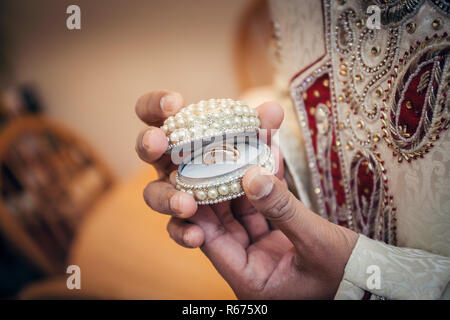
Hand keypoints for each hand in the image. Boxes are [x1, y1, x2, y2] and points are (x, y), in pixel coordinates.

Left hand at [135, 90, 357, 298]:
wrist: (374, 280)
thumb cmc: (348, 275)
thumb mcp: (316, 242)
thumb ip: (283, 210)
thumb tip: (251, 175)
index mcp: (248, 277)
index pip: (209, 237)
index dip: (196, 203)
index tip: (188, 169)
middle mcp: (247, 263)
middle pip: (220, 217)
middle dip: (218, 179)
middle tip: (209, 145)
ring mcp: (259, 248)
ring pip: (241, 204)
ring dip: (243, 171)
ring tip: (240, 137)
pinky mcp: (273, 234)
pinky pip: (262, 202)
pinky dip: (265, 178)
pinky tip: (265, 148)